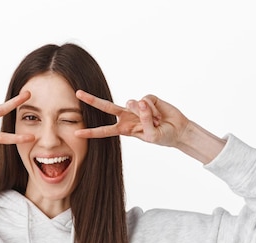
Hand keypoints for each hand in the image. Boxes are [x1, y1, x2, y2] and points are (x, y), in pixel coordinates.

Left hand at [74, 90, 190, 147]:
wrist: (178, 130)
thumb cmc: (162, 136)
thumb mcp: (151, 135)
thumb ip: (144, 121)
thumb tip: (139, 103)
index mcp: (124, 128)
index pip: (104, 130)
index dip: (91, 132)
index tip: (77, 133)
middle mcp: (127, 116)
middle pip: (106, 107)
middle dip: (92, 100)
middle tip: (78, 93)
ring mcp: (136, 107)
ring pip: (132, 104)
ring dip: (146, 115)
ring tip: (157, 122)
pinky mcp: (148, 98)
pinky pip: (146, 100)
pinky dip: (155, 109)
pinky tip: (160, 115)